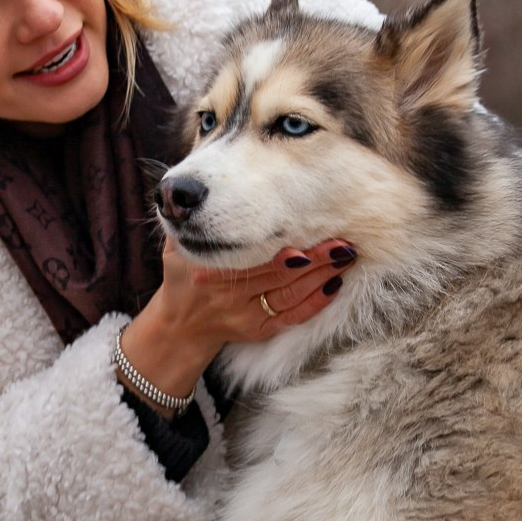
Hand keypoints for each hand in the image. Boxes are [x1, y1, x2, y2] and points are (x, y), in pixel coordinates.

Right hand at [119, 238, 354, 405]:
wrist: (180, 327)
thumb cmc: (182, 278)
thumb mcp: (176, 249)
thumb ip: (185, 224)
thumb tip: (191, 189)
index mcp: (210, 272)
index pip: (252, 258)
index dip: (281, 250)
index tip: (306, 232)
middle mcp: (229, 295)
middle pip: (279, 276)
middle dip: (314, 259)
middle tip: (341, 241)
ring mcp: (246, 316)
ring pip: (291, 295)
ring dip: (321, 276)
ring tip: (345, 257)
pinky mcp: (258, 331)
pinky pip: (292, 317)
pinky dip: (315, 303)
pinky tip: (334, 285)